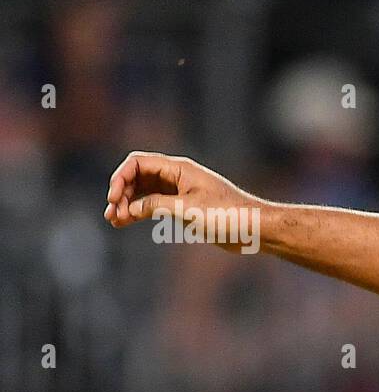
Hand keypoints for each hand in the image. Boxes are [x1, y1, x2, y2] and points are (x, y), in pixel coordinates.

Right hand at [104, 151, 259, 249]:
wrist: (253, 228)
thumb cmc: (226, 215)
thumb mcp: (187, 210)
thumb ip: (156, 206)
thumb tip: (128, 209)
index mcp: (179, 169)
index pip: (138, 163)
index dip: (120, 178)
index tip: (114, 199)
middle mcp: (177, 176)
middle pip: (137, 176)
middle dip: (121, 193)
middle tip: (112, 215)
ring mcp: (179, 191)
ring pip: (143, 191)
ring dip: (127, 203)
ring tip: (114, 220)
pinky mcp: (184, 206)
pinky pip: (154, 204)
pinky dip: (140, 211)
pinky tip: (127, 221)